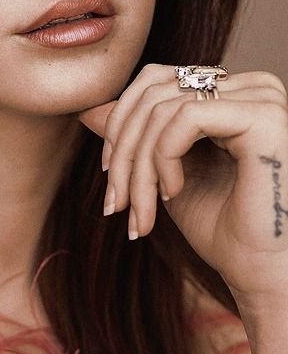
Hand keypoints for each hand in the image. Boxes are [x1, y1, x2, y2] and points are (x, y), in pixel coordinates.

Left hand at [78, 63, 287, 307]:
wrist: (259, 273)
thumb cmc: (222, 227)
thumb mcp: (164, 171)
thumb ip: (136, 135)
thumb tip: (89, 108)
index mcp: (234, 92)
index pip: (155, 80)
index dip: (120, 125)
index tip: (111, 177)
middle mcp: (253, 86)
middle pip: (154, 91)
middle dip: (123, 151)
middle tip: (115, 204)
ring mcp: (262, 97)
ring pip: (163, 106)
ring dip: (139, 166)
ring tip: (141, 210)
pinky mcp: (263, 116)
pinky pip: (186, 116)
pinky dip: (164, 157)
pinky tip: (173, 193)